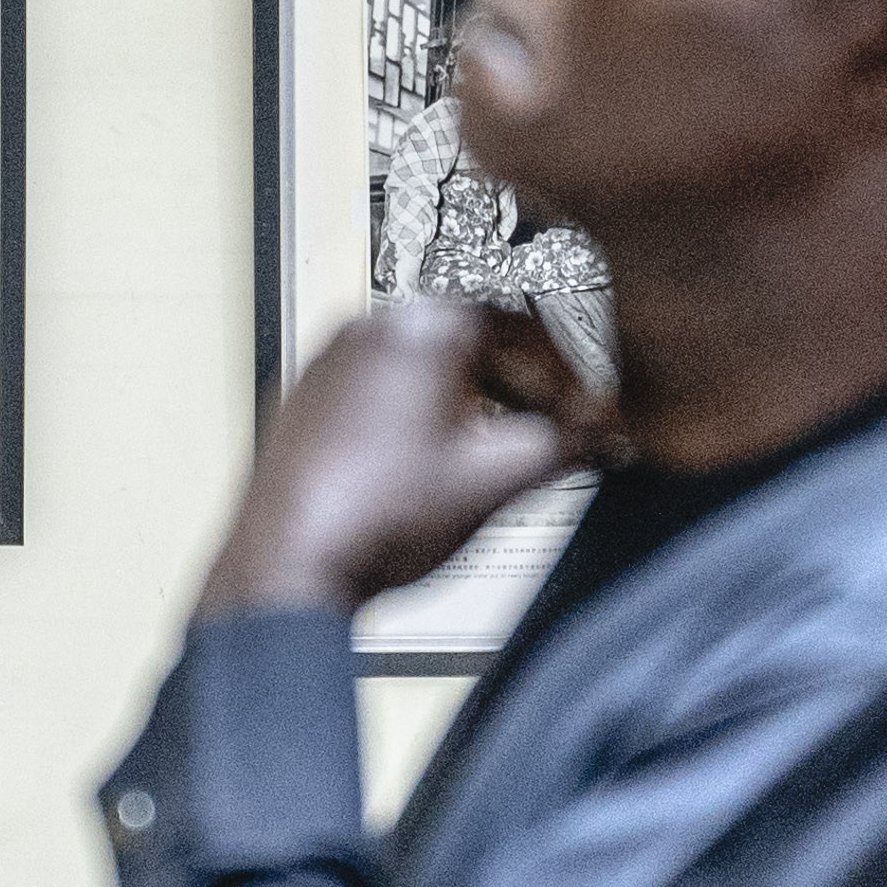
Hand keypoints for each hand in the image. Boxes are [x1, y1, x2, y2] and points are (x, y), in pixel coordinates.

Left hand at [199, 295, 610, 620]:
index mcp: (420, 328)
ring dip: (460, 394)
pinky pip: (372, 388)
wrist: (288, 566)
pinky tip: (421, 461)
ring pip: (415, 360)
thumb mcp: (495, 482)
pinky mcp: (301, 402)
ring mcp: (326, 363)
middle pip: (462, 336)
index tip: (574, 392)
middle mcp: (367, 329)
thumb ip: (561, 446)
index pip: (511, 320)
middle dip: (510, 376)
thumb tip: (598, 433)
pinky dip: (409, 411)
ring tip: (485, 444)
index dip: (555, 360)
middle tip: (540, 417)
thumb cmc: (375, 521)